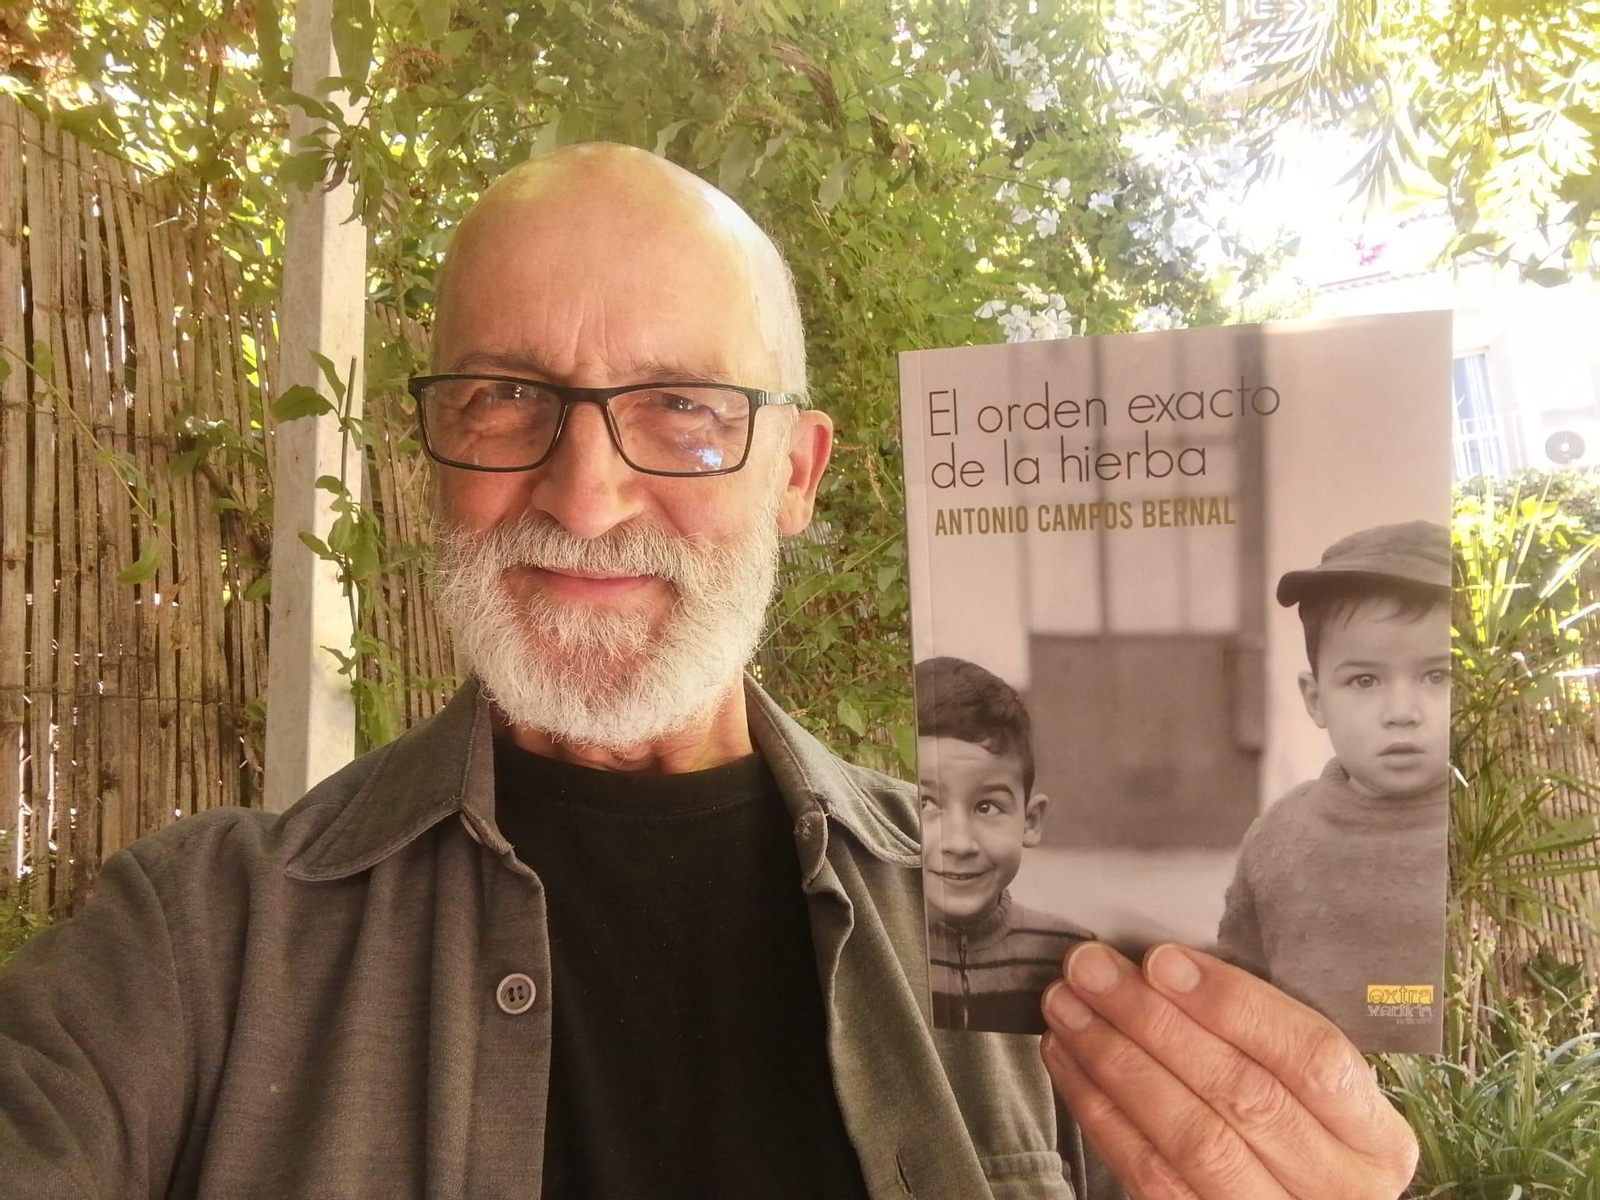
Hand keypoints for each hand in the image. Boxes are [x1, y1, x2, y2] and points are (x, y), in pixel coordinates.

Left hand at [1040, 942, 1417, 1199]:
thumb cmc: (1300, 1130)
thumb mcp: (1318, 1094)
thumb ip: (1268, 1040)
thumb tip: (1170, 967)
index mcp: (1375, 1139)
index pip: (1312, 1057)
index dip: (1233, 1004)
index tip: (1163, 960)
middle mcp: (1335, 1187)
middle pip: (1241, 1093)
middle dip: (1153, 1021)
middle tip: (1091, 969)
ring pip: (1190, 1136)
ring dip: (1116, 1060)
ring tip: (1068, 1007)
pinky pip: (1149, 1173)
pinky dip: (1100, 1109)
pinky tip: (1068, 1061)